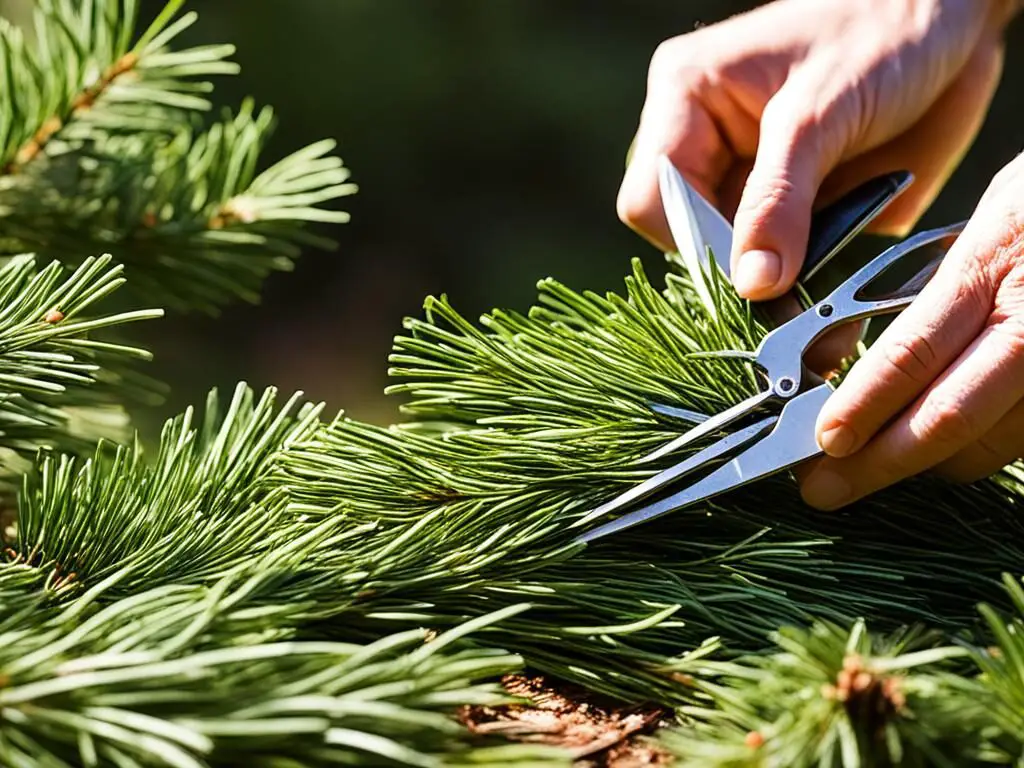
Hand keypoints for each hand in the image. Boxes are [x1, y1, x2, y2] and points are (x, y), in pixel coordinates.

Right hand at [618, 0, 1011, 300]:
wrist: (957, 17)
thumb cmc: (883, 29)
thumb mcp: (821, 112)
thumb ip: (779, 200)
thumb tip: (751, 285)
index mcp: (686, 101)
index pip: (651, 199)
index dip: (694, 242)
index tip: (749, 274)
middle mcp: (706, 144)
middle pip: (689, 237)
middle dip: (735, 278)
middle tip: (787, 315)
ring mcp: (750, 178)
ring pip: (735, 259)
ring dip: (775, 294)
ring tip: (819, 324)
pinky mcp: (793, 204)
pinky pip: (783, 262)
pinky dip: (806, 288)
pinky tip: (834, 307)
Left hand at [800, 155, 1023, 507]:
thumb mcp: (991, 219)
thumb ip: (933, 286)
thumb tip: (846, 347)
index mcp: (994, 262)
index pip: (914, 350)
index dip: (864, 404)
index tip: (823, 440)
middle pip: (953, 414)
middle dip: (883, 461)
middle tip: (827, 489)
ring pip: (998, 443)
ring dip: (936, 463)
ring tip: (887, 464)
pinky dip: (990, 449)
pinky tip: (956, 448)